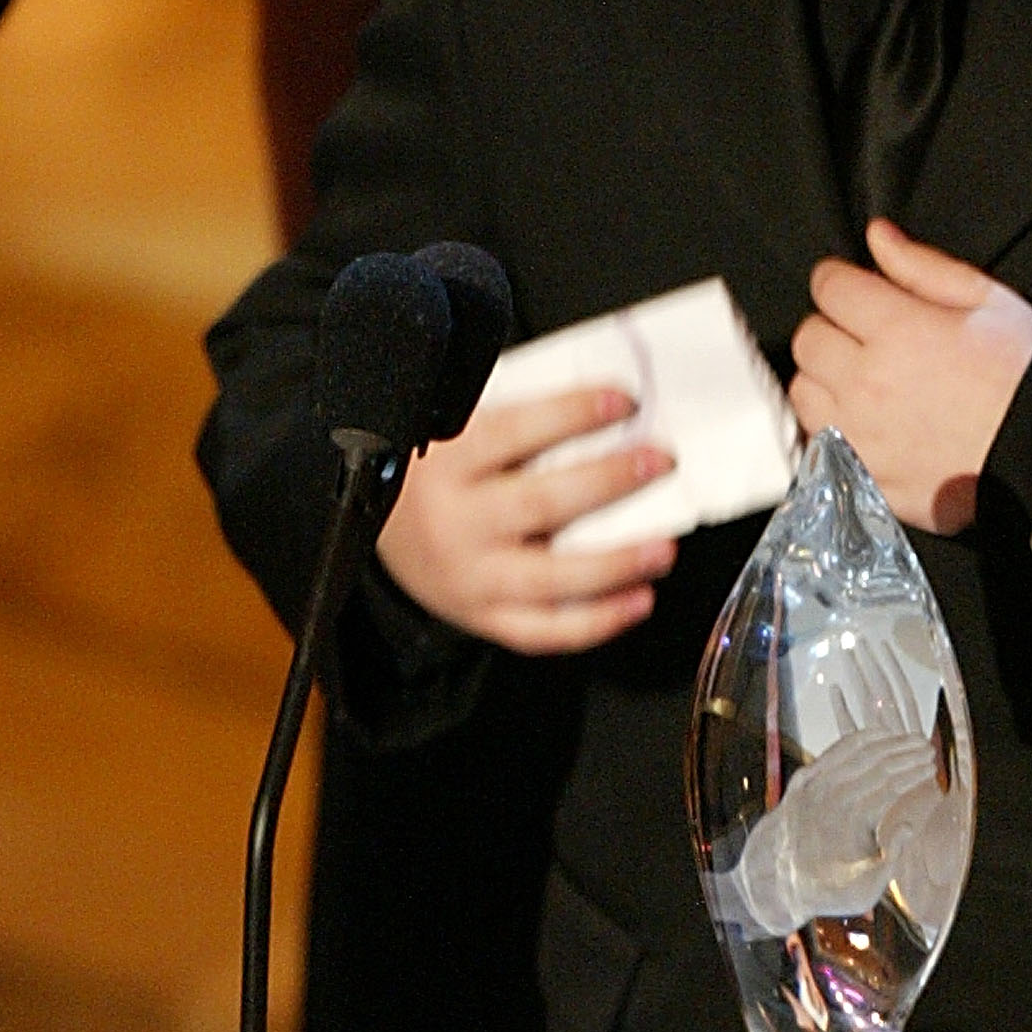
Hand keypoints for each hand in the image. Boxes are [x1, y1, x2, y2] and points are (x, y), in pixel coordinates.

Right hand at [376, 383, 676, 653]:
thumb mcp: (455, 428)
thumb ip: (516, 414)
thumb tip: (609, 402)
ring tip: (664, 548)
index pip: (515, 431)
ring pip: (551, 577)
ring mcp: (470, 577)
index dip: (573, 414)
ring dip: (617, 563)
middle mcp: (456, 522)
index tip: (626, 400)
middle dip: (610, 481)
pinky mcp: (482, 616)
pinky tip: (639, 600)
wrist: (368, 524)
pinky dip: (598, 621)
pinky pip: (544, 630)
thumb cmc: (431, 468)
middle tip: (660, 462)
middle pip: (541, 503)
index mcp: (446, 462)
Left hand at [729, 639, 965, 939]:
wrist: (774, 878)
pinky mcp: (805, 778)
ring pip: (859, 753)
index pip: (892, 785)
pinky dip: (859, 738)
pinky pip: (836, 750)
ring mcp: (816, 783)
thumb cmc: (826, 887)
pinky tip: (878, 734)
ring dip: (888, 743)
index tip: (932, 766)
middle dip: (907, 753)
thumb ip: (892, 859)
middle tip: (928, 748)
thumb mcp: (865, 889)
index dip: (915, 773)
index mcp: (853, 821)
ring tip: (910, 740)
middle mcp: (834, 796)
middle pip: (879, 764)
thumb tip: (909, 826)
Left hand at [789, 219, 1031, 534]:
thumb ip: (922, 266)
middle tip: (867, 337)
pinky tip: (867, 423)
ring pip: (804, 390)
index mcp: (898, 329)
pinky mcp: (862, 474)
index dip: (842, 281)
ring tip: (864, 382)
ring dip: (825, 379)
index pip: (829, 286)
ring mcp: (861, 433)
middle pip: (809, 337)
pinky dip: (833, 427)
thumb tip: (878, 237)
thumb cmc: (1025, 374)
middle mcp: (868, 381)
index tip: (856, 289)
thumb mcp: (988, 301)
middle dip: (833, 327)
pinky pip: (817, 440)